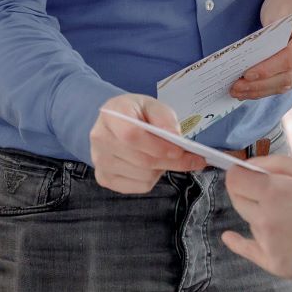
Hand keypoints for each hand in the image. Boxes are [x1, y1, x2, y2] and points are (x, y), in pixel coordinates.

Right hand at [86, 93, 209, 194]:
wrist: (116, 124)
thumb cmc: (137, 114)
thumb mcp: (152, 105)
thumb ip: (164, 117)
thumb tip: (175, 137)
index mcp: (110, 114)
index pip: (131, 135)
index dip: (158, 146)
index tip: (180, 150)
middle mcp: (100, 139)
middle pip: (141, 159)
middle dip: (170, 161)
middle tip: (192, 159)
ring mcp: (100, 162)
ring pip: (144, 175)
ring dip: (162, 169)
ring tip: (163, 156)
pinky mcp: (105, 179)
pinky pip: (140, 186)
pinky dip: (153, 179)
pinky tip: (151, 166)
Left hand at [218, 154, 291, 277]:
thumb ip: (277, 163)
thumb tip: (251, 164)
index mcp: (273, 193)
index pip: (236, 179)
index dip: (239, 172)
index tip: (246, 172)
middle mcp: (264, 218)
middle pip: (238, 199)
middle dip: (245, 190)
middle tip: (262, 188)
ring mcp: (267, 242)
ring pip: (250, 221)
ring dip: (260, 213)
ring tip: (290, 215)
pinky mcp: (273, 262)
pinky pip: (247, 250)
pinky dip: (236, 242)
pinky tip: (229, 237)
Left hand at [232, 0, 291, 99]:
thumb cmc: (289, 2)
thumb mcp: (277, 11)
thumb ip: (268, 38)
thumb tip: (248, 63)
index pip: (290, 58)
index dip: (268, 69)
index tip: (246, 74)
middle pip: (289, 77)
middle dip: (260, 85)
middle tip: (236, 87)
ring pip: (288, 84)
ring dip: (261, 90)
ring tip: (238, 91)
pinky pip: (288, 82)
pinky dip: (268, 87)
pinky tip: (251, 90)